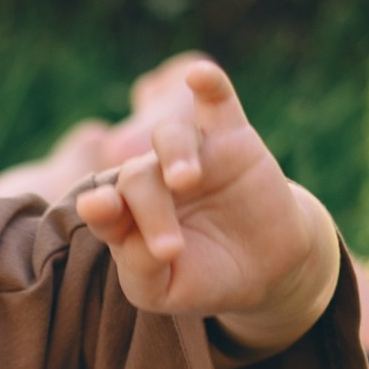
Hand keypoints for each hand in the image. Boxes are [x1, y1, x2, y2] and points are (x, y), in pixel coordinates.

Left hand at [74, 59, 340, 356]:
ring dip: (175, 154)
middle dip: (149, 210)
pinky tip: (198, 76)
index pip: (105, 203)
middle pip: (138, 176)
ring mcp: (193, 154)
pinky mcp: (233, 139)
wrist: (269, 270)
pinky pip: (218, 101)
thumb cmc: (206, 278)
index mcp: (128, 213)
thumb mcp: (165, 292)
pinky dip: (209, 84)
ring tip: (186, 182)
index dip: (100, 205)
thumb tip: (130, 238)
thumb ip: (139, 270)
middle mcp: (154, 177)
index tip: (98, 208)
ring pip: (171, 135)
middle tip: (170, 249)